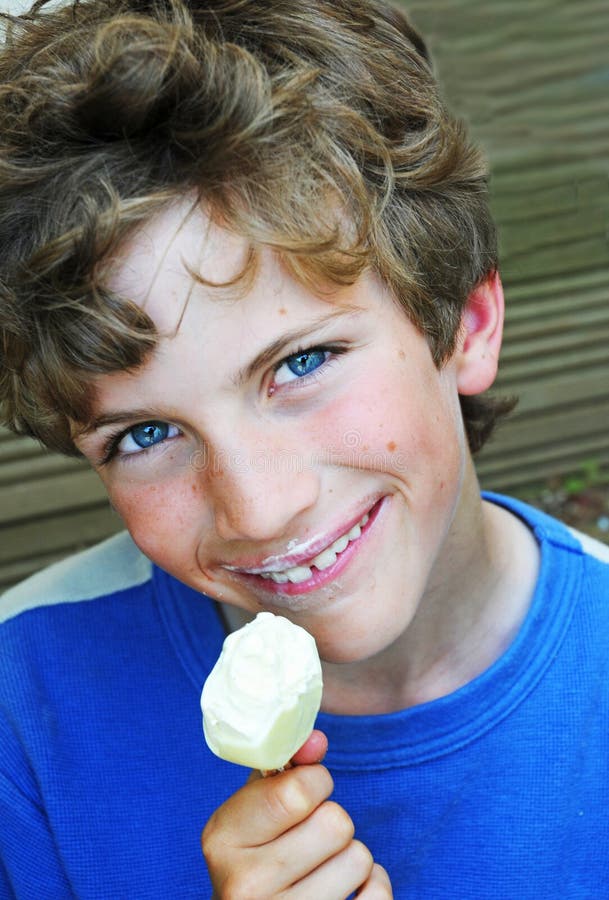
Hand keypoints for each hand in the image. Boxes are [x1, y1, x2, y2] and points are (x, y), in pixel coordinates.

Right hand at [202, 730, 391, 897]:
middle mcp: (244, 886)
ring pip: (359, 859)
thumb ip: (288, 767)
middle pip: (335, 823)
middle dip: (332, 823)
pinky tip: (345, 890)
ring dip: (350, 857)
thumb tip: (317, 740)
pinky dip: (374, 886)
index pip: (298, 790)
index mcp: (222, 840)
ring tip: (322, 868)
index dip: (315, 781)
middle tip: (311, 839)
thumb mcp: (258, 807)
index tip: (305, 793)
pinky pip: (378, 895)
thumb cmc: (260, 855)